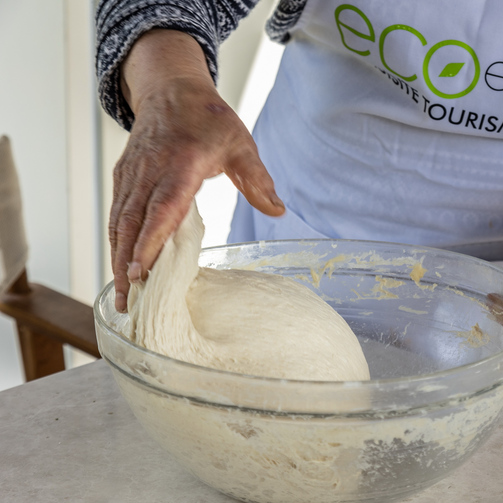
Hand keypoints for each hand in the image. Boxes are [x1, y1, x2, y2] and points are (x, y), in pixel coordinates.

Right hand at [110, 30, 283, 311]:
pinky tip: (119, 267)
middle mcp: (150, 171)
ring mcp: (132, 175)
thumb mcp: (240, 143)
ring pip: (120, 222)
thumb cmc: (208, 119)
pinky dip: (115, 243)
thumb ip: (256, 179)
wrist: (171, 89)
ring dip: (117, 260)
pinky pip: (117, 214)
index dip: (150, 240)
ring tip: (122, 297)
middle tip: (129, 303)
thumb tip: (277, 209)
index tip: (142, 271)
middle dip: (128, 265)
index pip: (163, 208)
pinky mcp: (124, 178)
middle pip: (133, 223)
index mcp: (180, 163)